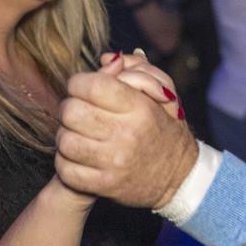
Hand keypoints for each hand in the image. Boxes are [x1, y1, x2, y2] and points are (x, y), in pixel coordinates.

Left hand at [55, 55, 197, 208]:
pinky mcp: (104, 185)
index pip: (91, 85)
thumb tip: (107, 59)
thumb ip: (136, 70)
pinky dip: (65, 162)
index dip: (79, 82)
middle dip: (70, 107)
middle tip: (79, 111)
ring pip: (64, 141)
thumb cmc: (164, 130)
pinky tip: (78, 157)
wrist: (180, 177)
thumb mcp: (161, 94)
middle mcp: (126, 134)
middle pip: (71, 111)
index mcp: (139, 108)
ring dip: (66, 135)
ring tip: (78, 134)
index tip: (83, 88)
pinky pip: (65, 170)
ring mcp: (114, 162)